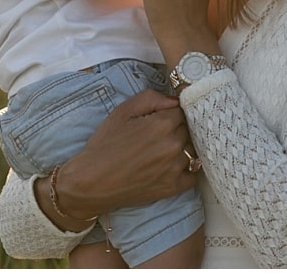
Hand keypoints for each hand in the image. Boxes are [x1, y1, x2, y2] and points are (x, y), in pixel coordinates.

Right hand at [47, 90, 196, 221]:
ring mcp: (175, 167)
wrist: (93, 181)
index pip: (181, 112)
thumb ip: (151, 98)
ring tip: (161, 152)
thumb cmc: (105, 144)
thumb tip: (174, 101)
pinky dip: (186, 170)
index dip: (170, 114)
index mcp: (162, 124)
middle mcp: (173, 145)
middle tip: (157, 136)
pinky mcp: (173, 187)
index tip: (159, 119)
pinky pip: (193, 175)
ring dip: (182, 149)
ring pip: (192, 150)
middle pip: (188, 130)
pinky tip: (171, 167)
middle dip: (176, 130)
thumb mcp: (122, 111)